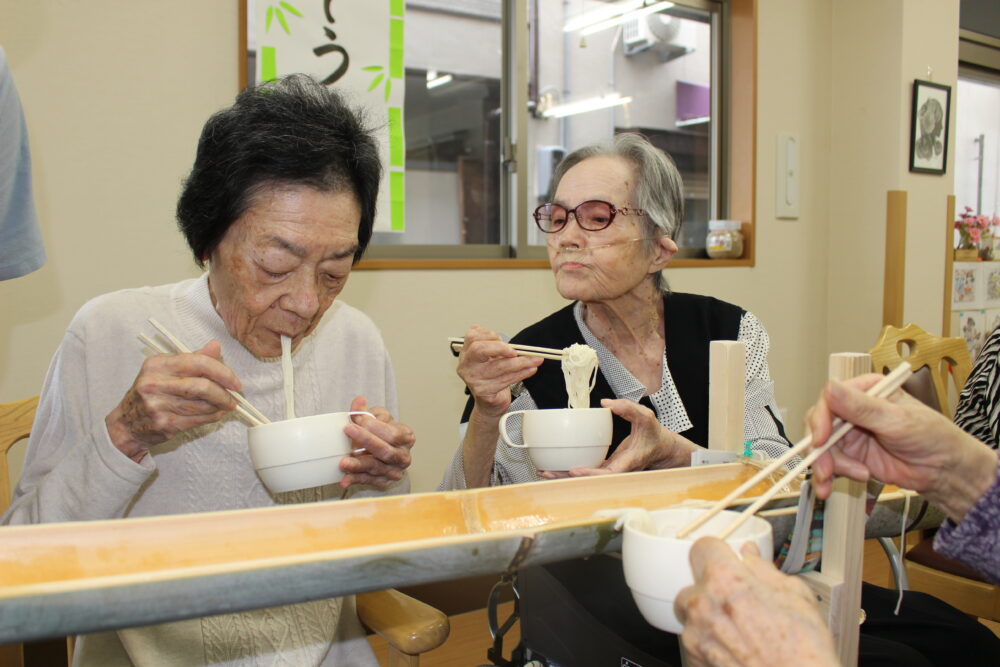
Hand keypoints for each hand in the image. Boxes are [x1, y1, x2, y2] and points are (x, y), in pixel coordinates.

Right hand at [105, 340, 239, 461]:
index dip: (222, 372)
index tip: (235, 381)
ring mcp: (158, 405)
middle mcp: (154, 383)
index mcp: (157, 364)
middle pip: (202, 386)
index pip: (198, 362)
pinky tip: (216, 414)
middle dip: (224, 393)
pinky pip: (198, 419)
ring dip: (220, 406)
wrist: (127, 423)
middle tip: (234, 397)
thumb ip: (193, 358)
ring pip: (203, 405)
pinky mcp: (164, 424)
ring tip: (225, 405)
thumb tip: (216, 346)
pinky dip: (212, 417)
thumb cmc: (151, 393)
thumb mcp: (166, 370)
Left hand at [339, 396, 414, 488]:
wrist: (382, 453)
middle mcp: (403, 456)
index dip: (375, 427)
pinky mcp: (384, 482)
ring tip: (343, 462)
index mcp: (406, 437)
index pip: (393, 433)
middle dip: (366, 441)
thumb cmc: (381, 433)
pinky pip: (368, 481)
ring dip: (358, 465)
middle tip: (348, 431)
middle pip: (386, 451)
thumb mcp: (376, 418)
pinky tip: (344, 479)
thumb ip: (365, 411)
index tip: (357, 419)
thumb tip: (359, 401)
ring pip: (376, 468)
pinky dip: (355, 479)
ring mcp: (394, 471)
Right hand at [456, 326, 542, 418]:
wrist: (489, 403)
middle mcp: (466, 366)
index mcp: (466, 353)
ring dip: (521, 362)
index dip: (488, 335)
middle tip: (516, 351)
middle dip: (501, 348)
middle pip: (479, 349)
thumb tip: (511, 341)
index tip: (503, 339)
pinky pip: (506, 380)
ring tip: (535, 360)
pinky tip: (530, 369)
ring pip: (499, 366)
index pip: (472, 337)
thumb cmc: (491, 378)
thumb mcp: (491, 359)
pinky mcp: (484, 391)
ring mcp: (474, 379)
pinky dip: (521, 374)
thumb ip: (497, 347)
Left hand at [541, 399, 696, 478]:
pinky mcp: (605, 466)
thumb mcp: (646, 417)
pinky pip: (586, 469)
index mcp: (627, 463)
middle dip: (567, 478)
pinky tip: (555, 464)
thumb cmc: (654, 434)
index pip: (608, 472)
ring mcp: (609, 470)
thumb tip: (606, 403)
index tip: (575, 470)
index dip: (591, 473)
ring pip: (584, 477)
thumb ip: (628, 408)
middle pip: (589, 480)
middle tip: (546, 472)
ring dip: (564, 475)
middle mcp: (616, 470)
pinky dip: (570, 469)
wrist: (661, 448)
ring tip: (542, 470)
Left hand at [674, 538, 837, 666]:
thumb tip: (751, 555)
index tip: (725, 560)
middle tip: (738, 603)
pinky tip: (736, 650)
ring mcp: (695, 636)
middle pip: (693, 585)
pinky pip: (695, 644)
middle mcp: (702, 605)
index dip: (717, 553)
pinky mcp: (694, 661)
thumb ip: (764, 569)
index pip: (702, 547)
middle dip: (711, 591)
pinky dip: (710, 645)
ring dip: (709, 619)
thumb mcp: (795, 595)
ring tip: (741, 631)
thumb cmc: (802, 650)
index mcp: (724, 580)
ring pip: (691, 617)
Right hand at [806, 375, 996, 519]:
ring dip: (826, 467)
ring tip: (847, 479)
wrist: (943, 471)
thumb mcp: (896, 420)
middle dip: (820, 449)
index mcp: (865, 391)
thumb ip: (861, 407)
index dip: (821, 420)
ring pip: (821, 448)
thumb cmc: (931, 437)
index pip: (830, 399)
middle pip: (819, 425)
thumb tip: (830, 388)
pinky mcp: (851, 456)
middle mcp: (853, 410)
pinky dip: (827, 477)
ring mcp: (850, 434)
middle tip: (826, 469)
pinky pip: (829, 465)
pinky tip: (831, 487)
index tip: (821, 439)